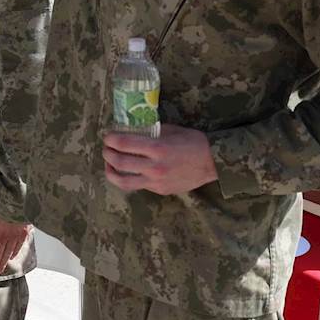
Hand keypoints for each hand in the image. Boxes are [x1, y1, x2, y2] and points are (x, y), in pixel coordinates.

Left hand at [102, 123, 218, 194]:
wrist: (213, 163)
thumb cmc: (193, 142)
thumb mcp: (171, 130)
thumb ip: (151, 131)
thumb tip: (132, 129)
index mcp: (158, 148)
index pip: (124, 143)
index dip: (111, 139)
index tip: (108, 136)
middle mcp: (155, 167)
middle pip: (120, 163)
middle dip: (107, 154)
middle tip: (106, 148)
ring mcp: (157, 182)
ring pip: (124, 181)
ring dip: (111, 172)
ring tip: (108, 165)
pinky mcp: (160, 190)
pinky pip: (138, 185)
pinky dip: (128, 178)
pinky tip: (126, 171)